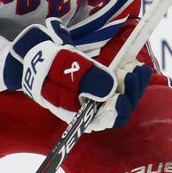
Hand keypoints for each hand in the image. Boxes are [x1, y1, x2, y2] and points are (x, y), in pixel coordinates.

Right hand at [3, 19, 151, 129]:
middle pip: (117, 110)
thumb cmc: (45, 62)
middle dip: (132, 91)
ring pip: (119, 99)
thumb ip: (87, 78)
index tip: (128, 81)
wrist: (31, 54)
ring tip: (139, 68)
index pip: (107, 118)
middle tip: (138, 71)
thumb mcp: (64, 66)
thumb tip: (112, 89)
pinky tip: (131, 66)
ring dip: (131, 86)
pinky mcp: (94, 87)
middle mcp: (86, 111)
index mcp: (77, 113)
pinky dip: (125, 79)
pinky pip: (115, 89)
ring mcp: (91, 100)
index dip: (122, 103)